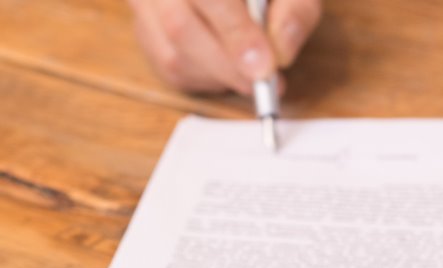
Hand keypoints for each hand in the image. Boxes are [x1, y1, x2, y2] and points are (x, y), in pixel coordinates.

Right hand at [128, 0, 321, 93]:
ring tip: (254, 74)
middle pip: (180, 28)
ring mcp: (145, 6)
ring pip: (171, 55)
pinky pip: (168, 68)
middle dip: (229, 66)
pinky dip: (206, 79)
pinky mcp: (145, 31)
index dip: (237, 34)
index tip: (265, 66)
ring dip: (220, 76)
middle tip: (265, 82)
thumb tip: (280, 55)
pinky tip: (231, 69)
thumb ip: (294, 13)